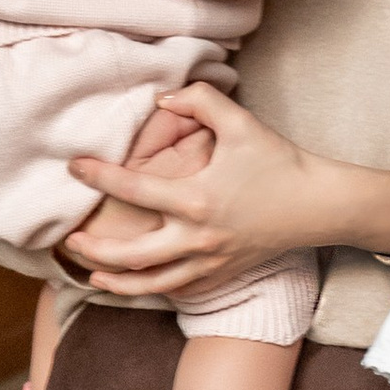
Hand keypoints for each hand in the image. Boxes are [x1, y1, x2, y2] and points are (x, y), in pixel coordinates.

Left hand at [66, 80, 389, 302]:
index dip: (98, 176)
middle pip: (131, 256)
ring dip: (117, 282)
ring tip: (92, 274)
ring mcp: (209, 262)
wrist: (319, 206)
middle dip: (94, 251)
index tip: (74, 167)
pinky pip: (180, 290)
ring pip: (152, 284)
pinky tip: (138, 281)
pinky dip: (155, 289)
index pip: (133, 188)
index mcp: (196, 199)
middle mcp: (198, 237)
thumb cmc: (280, 162)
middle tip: (71, 240)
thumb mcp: (241, 122)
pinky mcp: (222, 275)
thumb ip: (199, 100)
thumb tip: (161, 99)